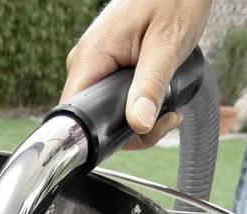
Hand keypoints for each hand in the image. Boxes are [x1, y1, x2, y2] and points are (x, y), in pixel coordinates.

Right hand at [62, 0, 211, 148]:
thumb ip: (151, 86)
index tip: (138, 135)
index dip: (103, 135)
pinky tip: (161, 101)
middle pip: (96, 120)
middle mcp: (87, 63)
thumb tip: (139, 125)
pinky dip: (140, 107)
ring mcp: (97, 65)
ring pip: (109, 113)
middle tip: (166, 119)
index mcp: (91, 57)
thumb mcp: (167, 45)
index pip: (77, 115)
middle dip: (133, 130)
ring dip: (141, 121)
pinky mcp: (109, 66)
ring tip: (169, 110)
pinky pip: (117, 100)